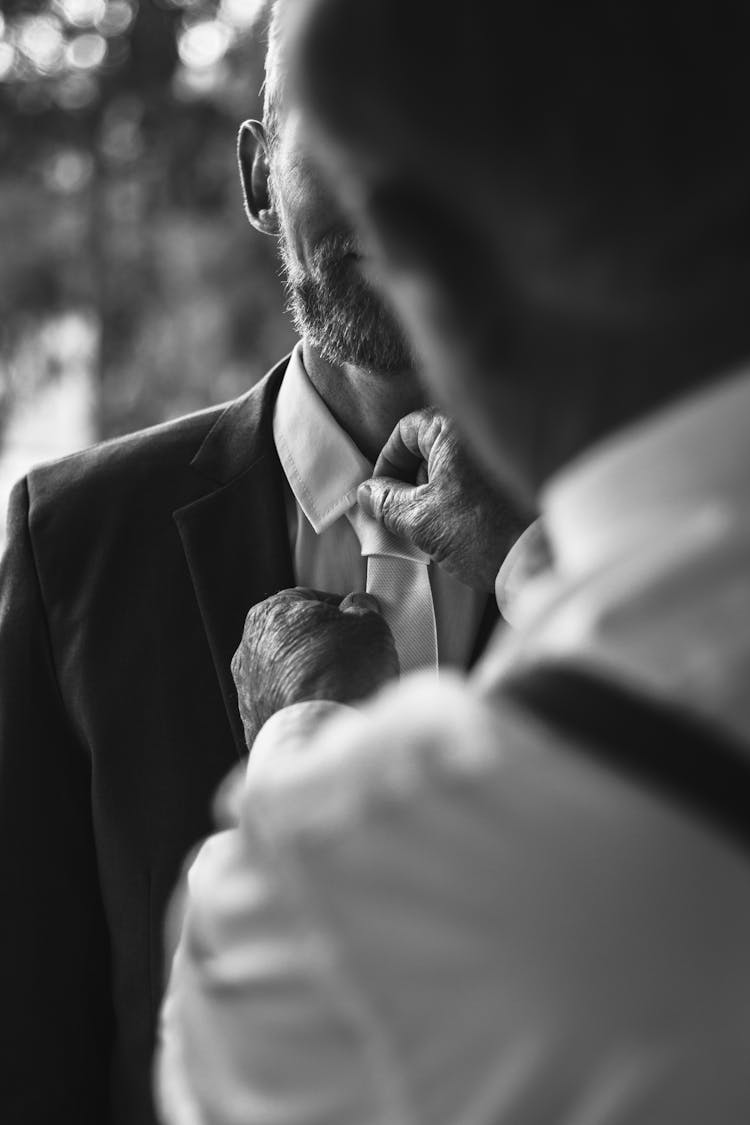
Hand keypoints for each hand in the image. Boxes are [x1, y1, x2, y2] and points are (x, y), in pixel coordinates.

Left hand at [231, 588, 398, 747]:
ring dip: (313, 680)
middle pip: (296, 639)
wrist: (319, 732)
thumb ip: (362, 609)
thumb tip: (359, 608)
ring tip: (345, 691)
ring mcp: (247, 689)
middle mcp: (249, 648)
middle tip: (356, 659)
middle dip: (324, 648)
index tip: (359, 625)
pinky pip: (286, 709)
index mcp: (270, 612)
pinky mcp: (254, 724)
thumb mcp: (368, 625)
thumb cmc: (342, 672)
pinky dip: (305, 709)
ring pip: (289, 676)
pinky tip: (329, 714)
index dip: (341, 613)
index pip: (310, 601)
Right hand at [358, 409, 531, 590]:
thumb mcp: (421, 520)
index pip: (405, 431)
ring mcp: (502, 454)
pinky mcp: (516, 479)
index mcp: (454, 429)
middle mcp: (481, 433)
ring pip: (453, 466)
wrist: (544, 559)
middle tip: (402, 515)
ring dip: (436, 493)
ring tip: (432, 529)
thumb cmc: (484, 533)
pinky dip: (461, 499)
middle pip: (430, 448)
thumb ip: (386, 502)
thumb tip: (368, 493)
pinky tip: (460, 529)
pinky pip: (476, 480)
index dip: (387, 463)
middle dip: (411, 482)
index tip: (380, 493)